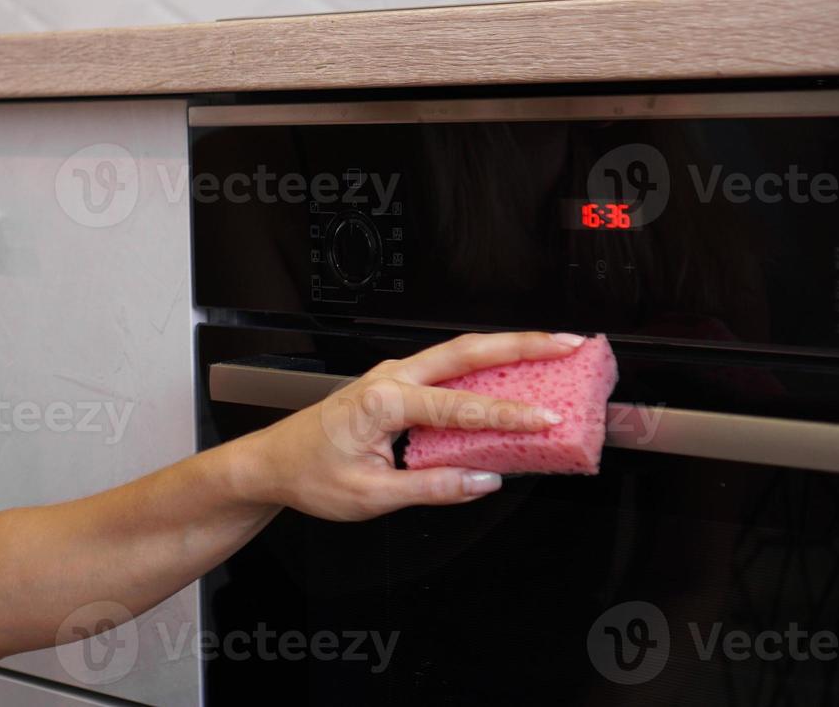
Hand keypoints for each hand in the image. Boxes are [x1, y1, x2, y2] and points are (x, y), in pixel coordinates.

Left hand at [237, 331, 584, 520]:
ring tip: (552, 348)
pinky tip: (508, 374)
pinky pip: (445, 369)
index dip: (510, 414)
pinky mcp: (393, 384)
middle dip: (523, 344)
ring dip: (506, 348)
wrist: (270, 463)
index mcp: (382, 402)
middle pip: (466, 351)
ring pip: (458, 353)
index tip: (548, 418)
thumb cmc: (309, 474)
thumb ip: (431, 488)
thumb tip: (482, 482)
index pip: (461, 407)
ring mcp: (391, 376)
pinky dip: (482, 365)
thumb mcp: (372, 495)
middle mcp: (388, 378)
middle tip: (569, 343)